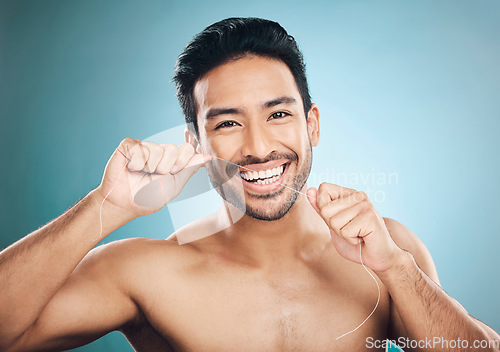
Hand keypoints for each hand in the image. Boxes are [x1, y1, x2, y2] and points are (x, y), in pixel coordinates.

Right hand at [96, 138, 211, 220]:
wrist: (125, 204)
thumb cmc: (148, 198)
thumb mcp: (174, 186)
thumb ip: (189, 169)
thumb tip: (208, 156)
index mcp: (173, 160)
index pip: (188, 148)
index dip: (185, 157)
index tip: (175, 170)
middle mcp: (159, 151)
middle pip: (173, 149)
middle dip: (166, 168)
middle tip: (155, 176)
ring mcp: (144, 147)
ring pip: (157, 149)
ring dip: (150, 167)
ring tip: (141, 174)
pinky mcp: (128, 146)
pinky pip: (139, 148)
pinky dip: (136, 163)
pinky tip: (131, 168)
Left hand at [307, 183, 403, 272]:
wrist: (376, 258)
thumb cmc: (356, 241)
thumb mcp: (333, 224)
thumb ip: (321, 208)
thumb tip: (310, 190)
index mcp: (349, 194)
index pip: (324, 189)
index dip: (323, 208)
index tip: (339, 219)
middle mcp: (358, 196)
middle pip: (325, 208)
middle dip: (333, 225)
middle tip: (350, 230)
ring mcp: (365, 205)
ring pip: (334, 221)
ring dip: (343, 234)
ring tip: (357, 234)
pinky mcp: (370, 217)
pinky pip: (345, 231)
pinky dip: (351, 240)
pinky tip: (362, 238)